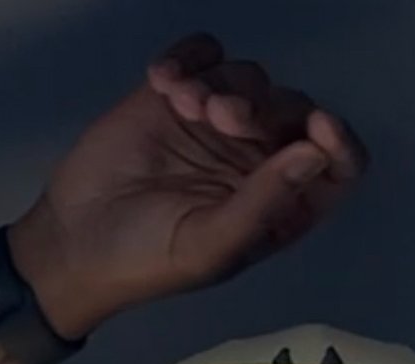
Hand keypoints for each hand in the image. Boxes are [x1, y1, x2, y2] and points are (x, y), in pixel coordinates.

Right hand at [8, 30, 368, 338]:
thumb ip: (265, 201)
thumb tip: (315, 153)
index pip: (337, 166)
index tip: (318, 127)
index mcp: (280, 206)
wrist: (75, 242)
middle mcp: (257, 162)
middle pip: (293, 109)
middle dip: (262, 106)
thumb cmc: (147, 260)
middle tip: (218, 118)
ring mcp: (218, 125)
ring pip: (249, 76)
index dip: (339, 141)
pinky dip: (189, 58)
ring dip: (221, 82)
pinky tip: (162, 81)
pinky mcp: (177, 96)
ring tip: (183, 105)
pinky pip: (204, 53)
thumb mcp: (210, 245)